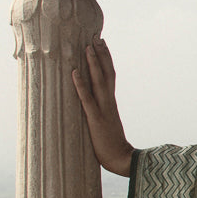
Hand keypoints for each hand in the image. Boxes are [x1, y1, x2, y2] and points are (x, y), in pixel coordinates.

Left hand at [73, 38, 133, 176]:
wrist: (123, 160)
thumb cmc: (113, 147)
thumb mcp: (108, 126)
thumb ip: (102, 115)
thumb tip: (93, 109)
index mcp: (111, 103)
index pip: (110, 76)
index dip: (106, 60)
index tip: (101, 45)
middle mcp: (109, 102)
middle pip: (106, 73)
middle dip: (101, 54)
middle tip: (96, 37)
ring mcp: (103, 109)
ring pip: (98, 81)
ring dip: (92, 63)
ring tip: (87, 46)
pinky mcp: (95, 119)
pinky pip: (86, 98)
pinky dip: (80, 84)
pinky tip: (73, 72)